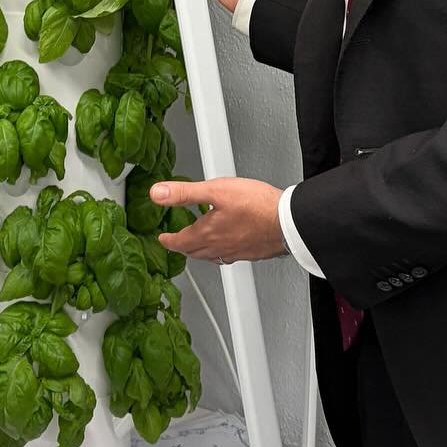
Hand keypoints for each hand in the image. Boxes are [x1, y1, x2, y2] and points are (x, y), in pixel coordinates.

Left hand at [152, 177, 286, 263]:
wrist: (289, 221)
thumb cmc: (256, 205)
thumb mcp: (215, 190)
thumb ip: (185, 192)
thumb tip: (157, 194)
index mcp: (207, 233)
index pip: (180, 242)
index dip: (168, 240)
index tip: (163, 239)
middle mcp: (220, 247)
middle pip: (195, 252)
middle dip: (183, 247)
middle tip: (177, 242)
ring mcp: (237, 252)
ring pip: (212, 256)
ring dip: (200, 252)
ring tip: (198, 244)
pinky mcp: (253, 252)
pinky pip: (230, 256)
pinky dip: (221, 252)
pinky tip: (228, 244)